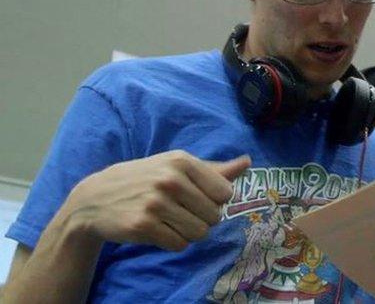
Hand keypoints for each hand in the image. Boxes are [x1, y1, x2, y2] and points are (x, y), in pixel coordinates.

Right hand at [63, 150, 250, 250]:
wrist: (95, 198)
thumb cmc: (145, 179)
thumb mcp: (176, 166)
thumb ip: (214, 169)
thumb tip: (248, 162)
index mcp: (182, 161)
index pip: (225, 193)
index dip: (214, 201)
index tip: (197, 198)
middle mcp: (170, 179)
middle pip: (214, 216)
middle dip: (202, 219)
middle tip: (180, 212)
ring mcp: (155, 203)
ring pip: (199, 233)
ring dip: (189, 233)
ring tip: (171, 221)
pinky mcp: (143, 226)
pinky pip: (179, 245)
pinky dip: (173, 242)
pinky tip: (158, 230)